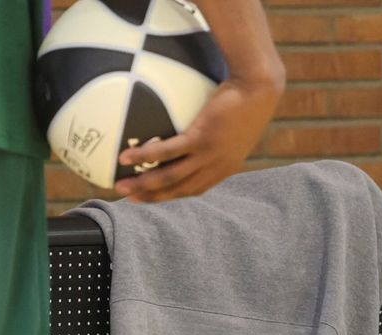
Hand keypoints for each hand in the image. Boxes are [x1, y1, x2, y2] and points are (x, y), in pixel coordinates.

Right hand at [114, 75, 282, 202]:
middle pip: (179, 188)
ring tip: (122, 186)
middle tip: (130, 199)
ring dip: (145, 184)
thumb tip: (195, 128)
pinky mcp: (201, 138)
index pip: (195, 189)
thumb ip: (217, 136)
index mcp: (224, 167)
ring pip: (171, 176)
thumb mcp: (234, 126)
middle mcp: (217, 166)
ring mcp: (209, 154)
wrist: (259, 88)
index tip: (153, 197)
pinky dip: (145, 156)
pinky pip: (167, 151)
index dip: (172, 195)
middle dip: (153, 196)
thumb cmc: (247, 100)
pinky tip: (126, 158)